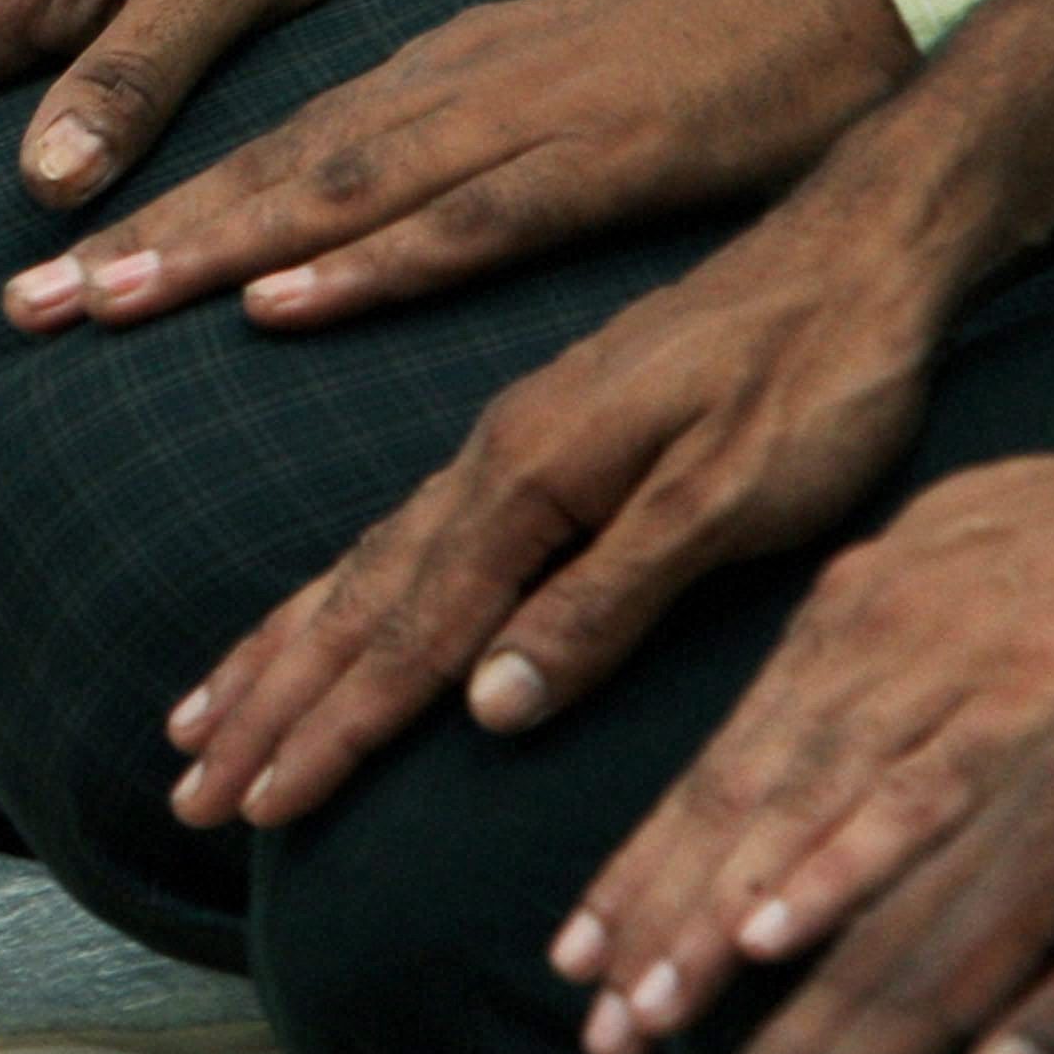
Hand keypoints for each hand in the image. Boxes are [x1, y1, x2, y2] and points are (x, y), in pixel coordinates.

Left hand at [0, 0, 914, 332]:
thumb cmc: (699, 63)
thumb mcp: (543, 106)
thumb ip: (445, 167)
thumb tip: (347, 236)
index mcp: (431, 80)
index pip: (265, 157)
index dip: (151, 218)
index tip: (46, 282)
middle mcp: (447, 91)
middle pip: (264, 173)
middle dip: (138, 240)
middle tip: (21, 305)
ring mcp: (517, 120)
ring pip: (331, 192)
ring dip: (210, 251)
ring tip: (101, 302)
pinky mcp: (596, 157)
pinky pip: (463, 221)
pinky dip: (367, 263)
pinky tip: (284, 302)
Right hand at [167, 180, 954, 834]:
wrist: (863, 246)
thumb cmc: (821, 376)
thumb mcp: (731, 498)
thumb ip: (606, 601)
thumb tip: (486, 706)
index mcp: (531, 479)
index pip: (409, 635)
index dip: (329, 730)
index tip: (257, 806)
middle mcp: (493, 462)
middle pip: (354, 608)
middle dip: (267, 707)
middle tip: (190, 796)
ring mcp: (506, 449)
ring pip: (361, 571)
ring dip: (278, 657)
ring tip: (201, 724)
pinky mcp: (534, 443)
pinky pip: (400, 536)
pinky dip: (336, 596)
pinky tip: (314, 623)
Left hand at [555, 422, 1053, 1053]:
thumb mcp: (945, 570)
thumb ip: (878, 647)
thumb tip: (819, 698)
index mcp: (841, 628)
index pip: (720, 768)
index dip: (647, 867)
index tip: (582, 957)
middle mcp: (860, 653)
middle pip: (731, 804)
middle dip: (654, 920)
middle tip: (599, 1027)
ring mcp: (934, 676)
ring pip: (792, 812)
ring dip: (714, 919)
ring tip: (650, 1009)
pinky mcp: (1024, 701)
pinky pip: (912, 799)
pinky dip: (838, 866)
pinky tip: (775, 934)